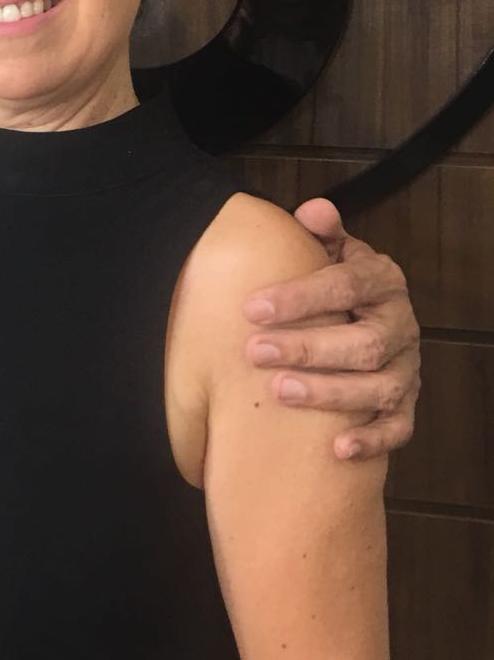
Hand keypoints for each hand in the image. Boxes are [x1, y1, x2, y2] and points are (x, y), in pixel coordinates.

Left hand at [243, 197, 420, 461]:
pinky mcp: (407, 405)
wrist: (368, 315)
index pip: (345, 285)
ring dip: (330, 393)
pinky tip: (336, 449)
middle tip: (256, 351)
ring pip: (380, 388)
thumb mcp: (330, 251)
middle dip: (308, 348)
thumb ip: (320, 232)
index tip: (251, 308)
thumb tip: (312, 211)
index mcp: (382, 281)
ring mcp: (408, 367)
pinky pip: (399, 428)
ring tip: (279, 391)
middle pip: (365, 343)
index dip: (299, 297)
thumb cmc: (336, 285)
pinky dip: (372, 440)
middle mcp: (402, 325)